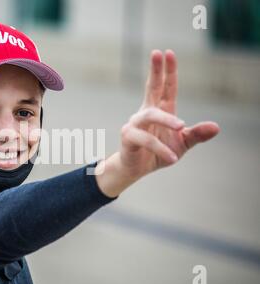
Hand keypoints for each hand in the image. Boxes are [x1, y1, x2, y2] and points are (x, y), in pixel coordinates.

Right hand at [95, 50, 219, 197]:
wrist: (137, 169)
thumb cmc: (159, 153)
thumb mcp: (182, 143)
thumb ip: (196, 134)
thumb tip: (216, 127)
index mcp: (160, 110)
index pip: (166, 87)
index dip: (168, 71)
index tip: (169, 53)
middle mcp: (146, 113)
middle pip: (151, 88)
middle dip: (154, 70)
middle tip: (157, 52)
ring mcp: (135, 124)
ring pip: (150, 115)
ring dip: (167, 119)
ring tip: (181, 126)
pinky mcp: (128, 138)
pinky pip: (146, 140)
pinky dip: (161, 148)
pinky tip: (172, 157)